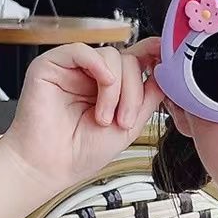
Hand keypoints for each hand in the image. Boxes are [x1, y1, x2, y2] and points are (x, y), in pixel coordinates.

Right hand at [2, 38, 163, 194]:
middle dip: (133, 92)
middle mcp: (92, 75)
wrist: (51, 167)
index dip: (152, 53)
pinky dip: (98, 65)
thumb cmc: (81, 152)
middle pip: (128, 60)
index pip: (135, 60)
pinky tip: (102, 85)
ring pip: (111, 56)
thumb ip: (147, 98)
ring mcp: (73, 69)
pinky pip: (81, 50)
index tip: (167, 53)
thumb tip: (165, 74)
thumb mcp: (129, 126)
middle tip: (123, 121)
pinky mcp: (51, 65)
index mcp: (110, 87)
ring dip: (115, 90)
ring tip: (103, 118)